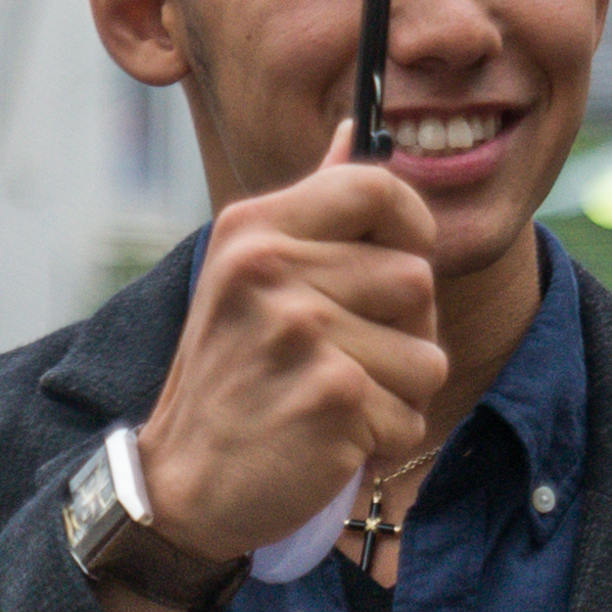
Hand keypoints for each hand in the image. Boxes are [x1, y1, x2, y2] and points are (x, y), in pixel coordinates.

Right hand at [133, 136, 446, 562]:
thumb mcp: (253, 277)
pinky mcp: (331, 393)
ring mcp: (300, 330)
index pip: (376, 186)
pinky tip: (328, 441)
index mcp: (255, 229)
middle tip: (341, 361)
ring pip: (427, 354)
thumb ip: (315, 204)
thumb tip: (357, 127)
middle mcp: (271, 269)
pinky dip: (381, 439)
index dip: (411, 225)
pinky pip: (410, 413)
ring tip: (331, 402)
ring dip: (395, 394)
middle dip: (403, 333)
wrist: (184, 484)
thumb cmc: (234, 377)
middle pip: (417, 278)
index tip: (399, 258)